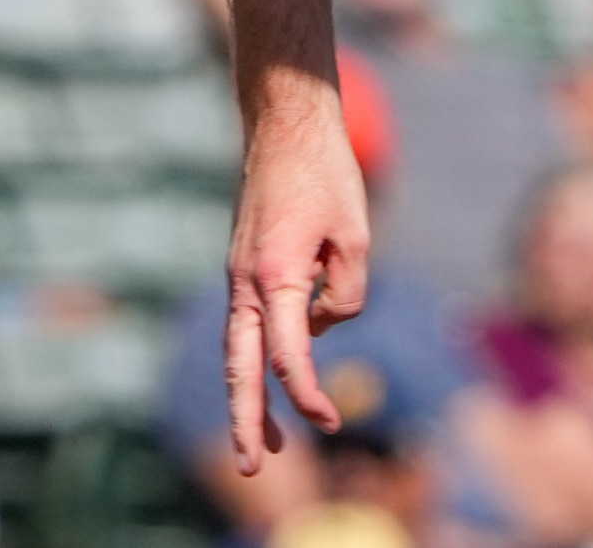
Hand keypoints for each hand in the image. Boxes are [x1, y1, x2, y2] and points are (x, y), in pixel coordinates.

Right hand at [225, 76, 370, 470]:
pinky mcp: (243, 268)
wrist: (284, 124)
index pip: (289, 354)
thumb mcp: (356, 234)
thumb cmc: (326, 173)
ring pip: (236, 351)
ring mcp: (238, 275)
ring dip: (246, 397)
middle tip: (253, 469)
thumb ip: (347, 291)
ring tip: (264, 443)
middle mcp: (246, 281)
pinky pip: (247, 324)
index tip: (329, 422)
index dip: (308, 395)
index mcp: (275, 274)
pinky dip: (257, 356)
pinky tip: (287, 366)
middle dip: (245, 420)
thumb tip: (326, 325)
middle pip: (240, 368)